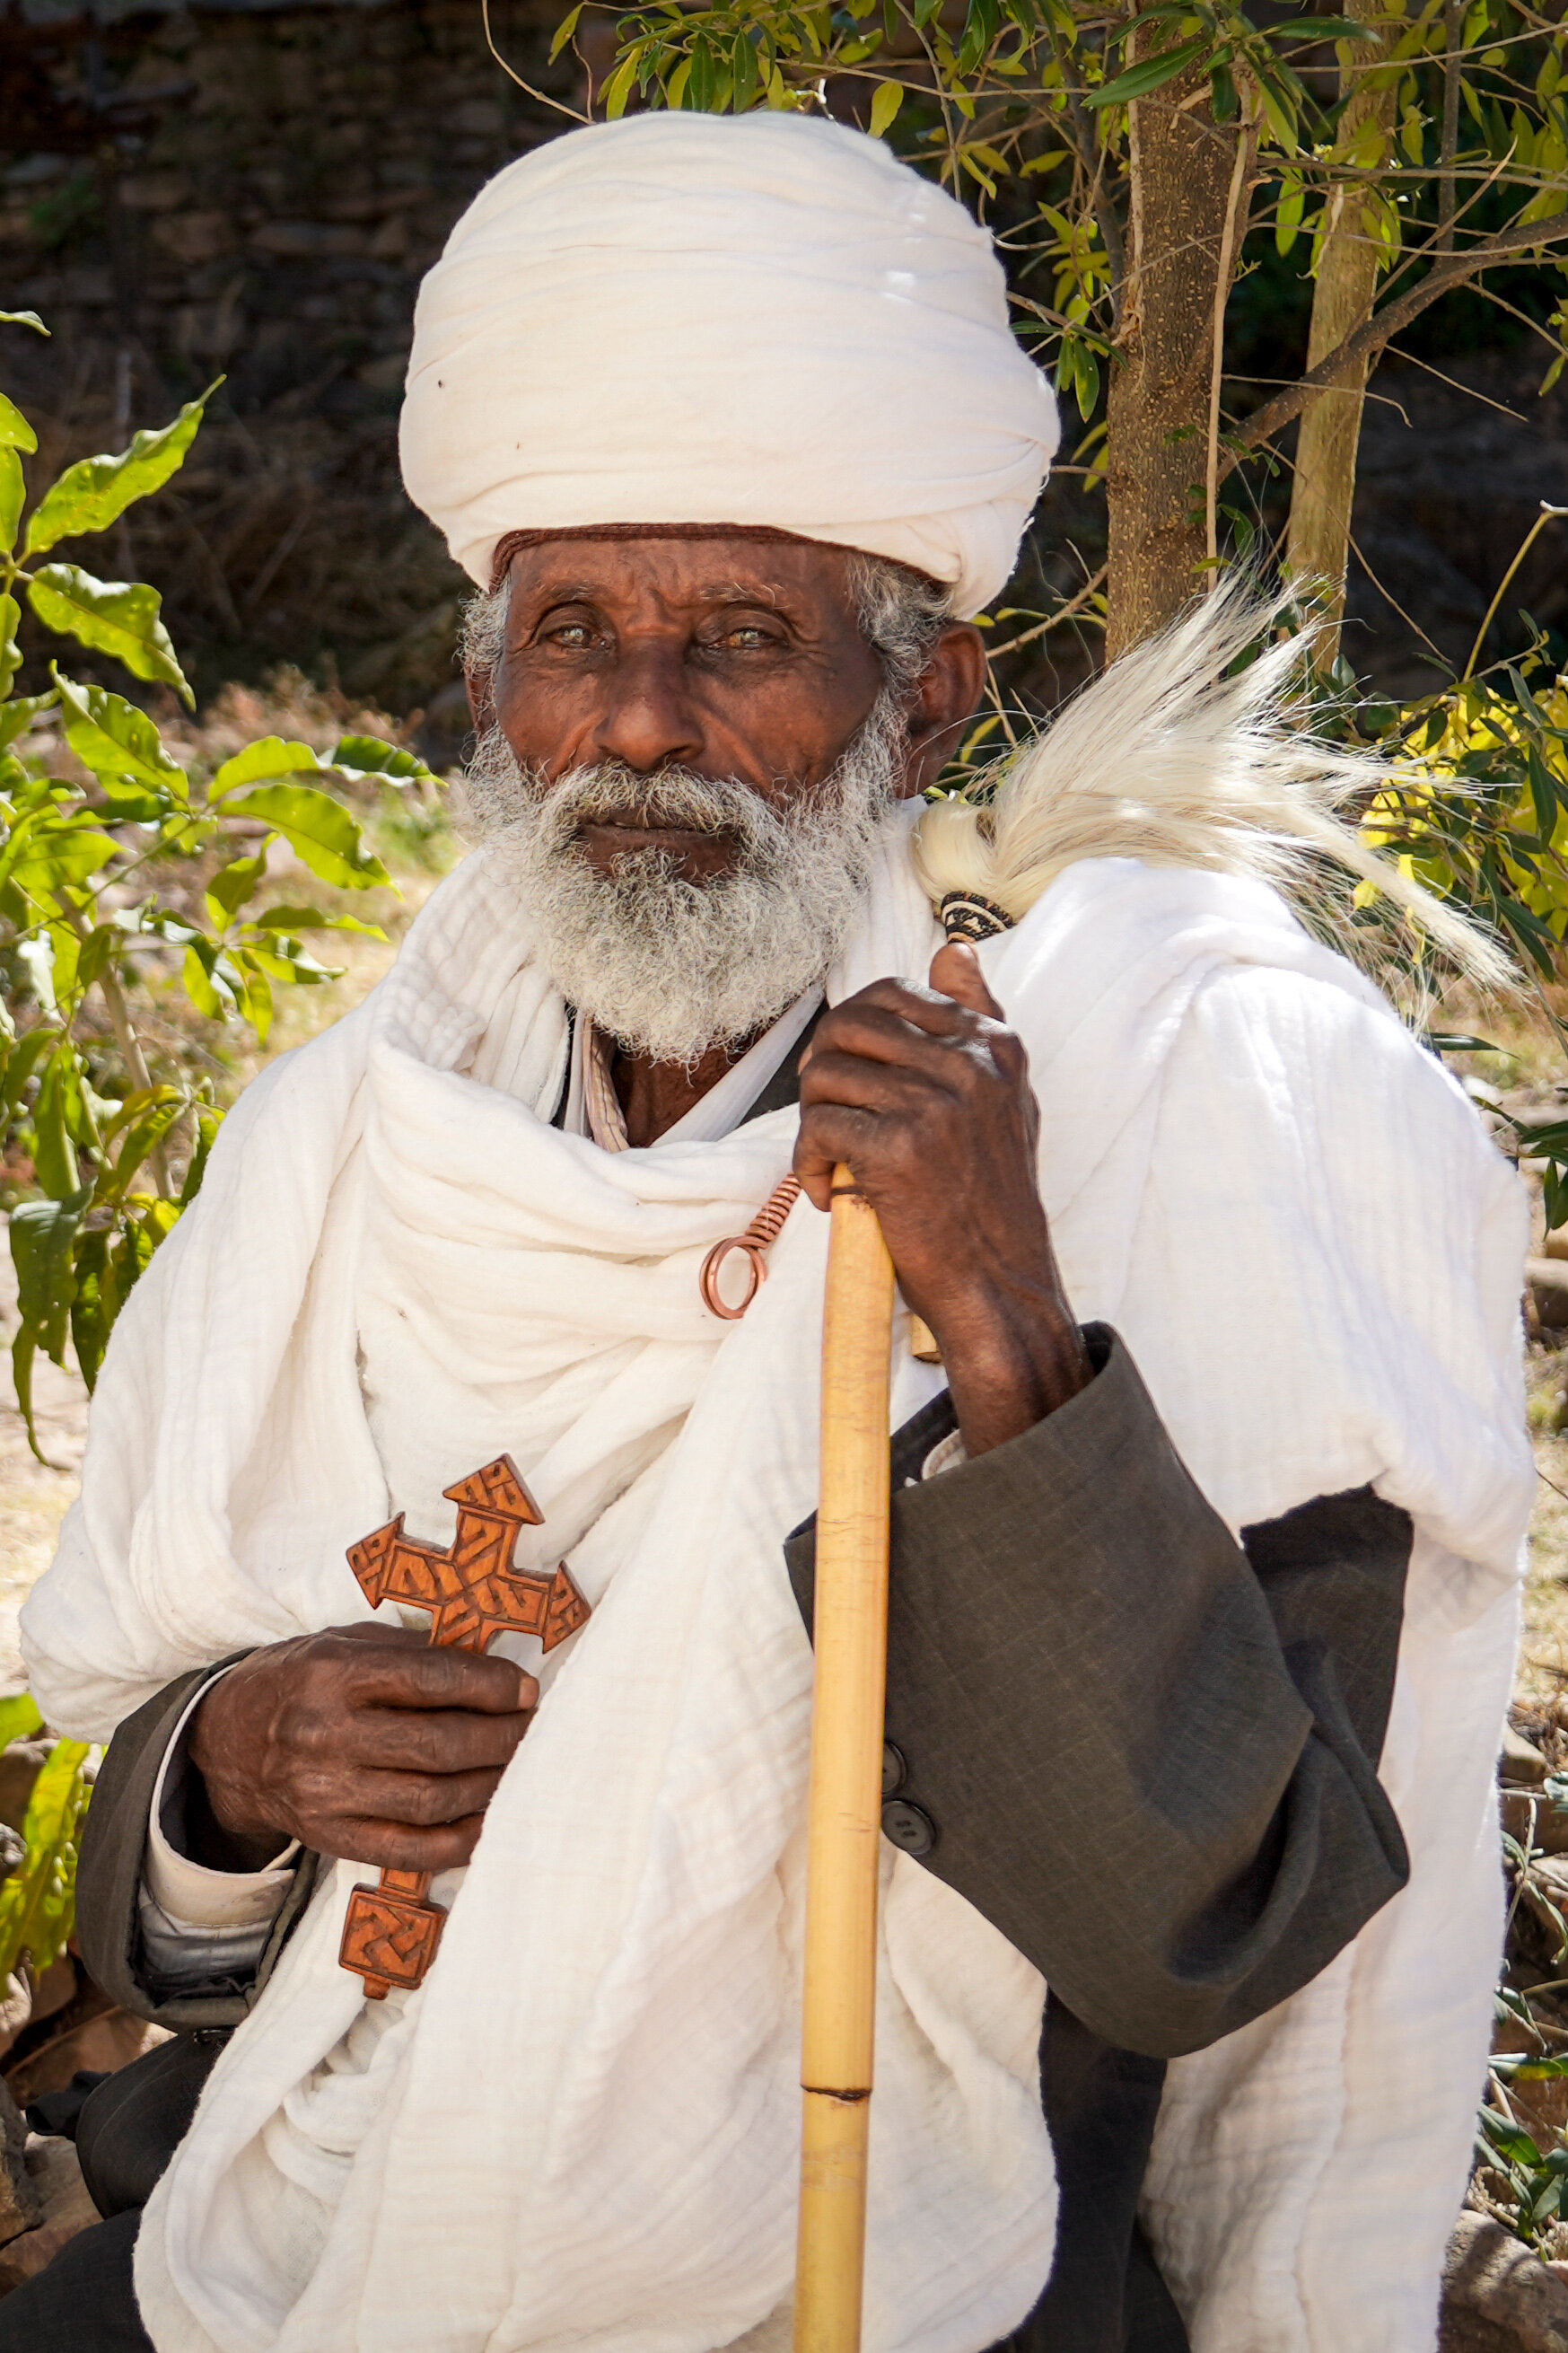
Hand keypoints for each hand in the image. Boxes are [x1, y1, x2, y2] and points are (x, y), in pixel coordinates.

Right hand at [185, 1623, 536, 1873]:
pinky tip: (488, 1819)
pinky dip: (457, 1841)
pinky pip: (406, 1850)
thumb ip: (410, 1652)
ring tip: (517, 1766)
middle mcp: (326, 1735)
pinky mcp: (328, 1837)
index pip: (430, 1680)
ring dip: (489, 1785)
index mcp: (332, 1674)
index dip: (491, 1686)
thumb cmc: (300, 1679)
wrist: (227, 1739)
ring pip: (430, 1799)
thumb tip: (490, 1664)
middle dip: (501, 1737)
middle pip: (437, 1745)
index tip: (527, 1690)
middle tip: (533, 1729)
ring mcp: (325, 1793)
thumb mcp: (343, 1642)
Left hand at [795, 941, 1089, 1454]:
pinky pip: (819, 1128)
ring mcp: (935, 1105)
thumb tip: (953, 949)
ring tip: (831, 1161)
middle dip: (821, 1071)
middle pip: (847, 1026)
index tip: (854, 1081)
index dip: (851, 1034)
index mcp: (994, 1045)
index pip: (892, 994)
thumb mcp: (1005, 1098)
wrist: (1000, 1284)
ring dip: (812, 1122)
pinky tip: (830, 1194)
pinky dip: (808, 1166)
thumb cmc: (991, 1198)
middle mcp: (970, 1065)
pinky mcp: (899, 1150)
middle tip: (828, 1118)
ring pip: (826, 1075)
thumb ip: (980, 1019)